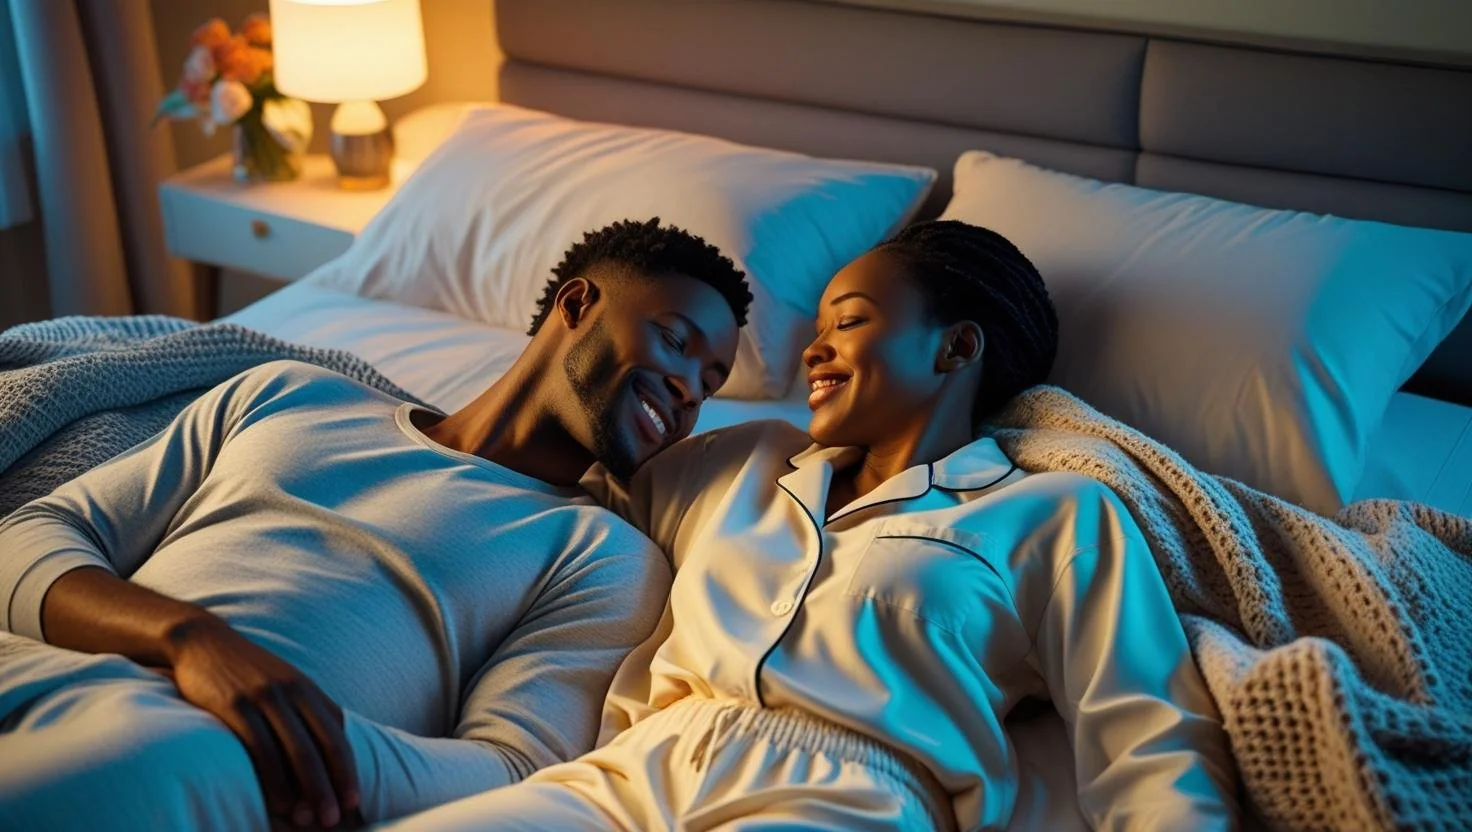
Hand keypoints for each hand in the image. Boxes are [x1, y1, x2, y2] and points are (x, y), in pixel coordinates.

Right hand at [167, 617, 359, 827]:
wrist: (203, 641)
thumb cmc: (247, 672)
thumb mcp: (284, 684)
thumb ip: (307, 712)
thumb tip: (329, 750)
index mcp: (309, 690)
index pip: (339, 734)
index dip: (349, 769)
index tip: (354, 800)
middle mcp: (294, 692)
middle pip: (323, 745)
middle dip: (333, 785)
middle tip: (336, 819)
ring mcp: (266, 697)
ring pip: (297, 750)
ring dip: (307, 789)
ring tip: (310, 820)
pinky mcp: (236, 705)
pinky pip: (261, 748)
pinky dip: (273, 779)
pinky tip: (277, 803)